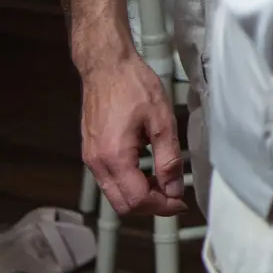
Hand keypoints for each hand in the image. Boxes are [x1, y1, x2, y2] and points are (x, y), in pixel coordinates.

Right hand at [81, 52, 186, 217]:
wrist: (106, 66)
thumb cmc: (134, 86)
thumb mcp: (161, 121)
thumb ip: (168, 160)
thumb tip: (175, 189)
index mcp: (115, 158)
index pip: (137, 199)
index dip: (162, 206)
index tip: (181, 203)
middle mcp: (97, 164)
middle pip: (122, 205)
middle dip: (150, 207)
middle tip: (174, 197)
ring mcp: (90, 159)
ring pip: (114, 195)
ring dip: (139, 197)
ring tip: (164, 184)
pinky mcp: (90, 152)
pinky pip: (108, 181)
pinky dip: (128, 185)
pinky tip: (146, 172)